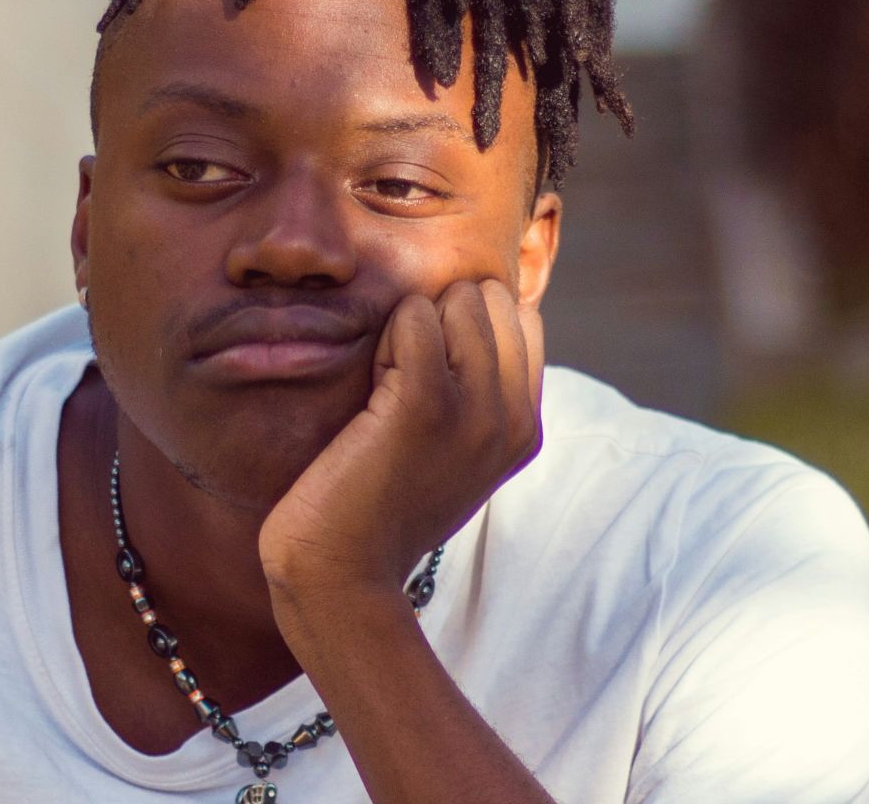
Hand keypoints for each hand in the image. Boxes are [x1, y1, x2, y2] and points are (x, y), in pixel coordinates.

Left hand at [257, 279, 544, 599]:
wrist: (342, 571)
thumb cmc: (379, 505)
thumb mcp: (453, 451)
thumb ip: (477, 395)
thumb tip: (472, 311)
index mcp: (526, 427)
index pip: (522, 318)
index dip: (466, 326)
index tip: (430, 375)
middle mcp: (514, 418)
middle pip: (492, 298)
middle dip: (441, 316)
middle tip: (403, 377)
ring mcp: (476, 410)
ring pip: (458, 299)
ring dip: (412, 324)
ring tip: (386, 384)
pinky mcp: (425, 402)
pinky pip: (415, 315)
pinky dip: (388, 333)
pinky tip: (372, 383)